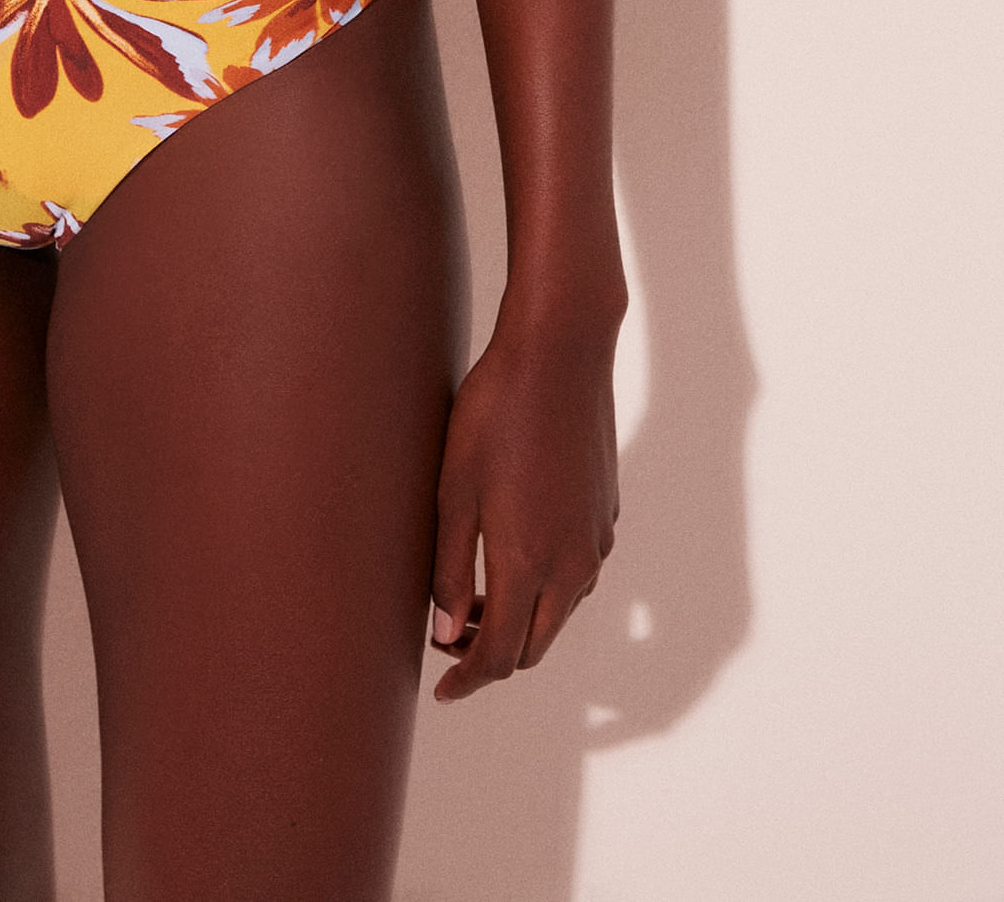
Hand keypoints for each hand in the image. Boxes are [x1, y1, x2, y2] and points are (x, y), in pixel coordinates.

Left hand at [429, 301, 620, 701]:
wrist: (559, 354)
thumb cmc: (494, 414)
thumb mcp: (452, 490)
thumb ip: (446, 569)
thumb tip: (444, 633)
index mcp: (527, 564)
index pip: (499, 656)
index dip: (467, 681)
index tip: (441, 692)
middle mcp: (572, 566)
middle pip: (532, 645)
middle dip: (490, 654)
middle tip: (446, 634)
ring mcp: (595, 542)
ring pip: (557, 614)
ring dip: (517, 619)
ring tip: (469, 592)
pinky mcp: (605, 516)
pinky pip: (575, 576)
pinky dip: (542, 588)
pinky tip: (509, 551)